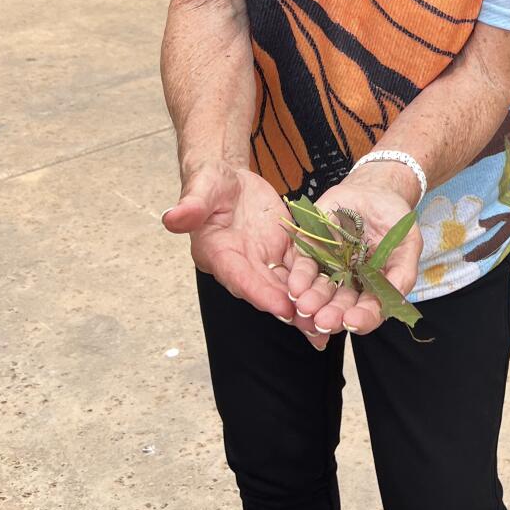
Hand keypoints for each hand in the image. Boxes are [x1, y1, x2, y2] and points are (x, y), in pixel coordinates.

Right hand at [161, 161, 333, 350]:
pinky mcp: (283, 252)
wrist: (228, 181)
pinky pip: (300, 273)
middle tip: (315, 328)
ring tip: (329, 329)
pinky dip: (316, 288)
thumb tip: (171, 217)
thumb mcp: (202, 187)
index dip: (260, 293)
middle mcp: (241, 265)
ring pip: (287, 289)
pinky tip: (337, 303)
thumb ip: (191, 205)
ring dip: (306, 308)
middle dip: (291, 311)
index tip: (281, 307)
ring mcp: (263, 261)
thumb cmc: (210, 183)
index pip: (240, 277)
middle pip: (267, 292)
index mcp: (218, 253)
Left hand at [286, 169, 423, 338]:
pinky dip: (298, 275)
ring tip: (305, 305)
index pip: (367, 311)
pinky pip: (302, 264)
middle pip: (338, 305)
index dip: (361, 318)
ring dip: (311, 299)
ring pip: (317, 289)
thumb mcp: (408, 244)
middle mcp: (348, 283)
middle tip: (322, 320)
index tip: (352, 321)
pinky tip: (296, 285)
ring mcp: (328, 266)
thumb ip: (403, 272)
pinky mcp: (311, 247)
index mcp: (372, 288)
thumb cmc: (394, 220)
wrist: (375, 189)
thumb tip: (394, 300)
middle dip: (330, 314)